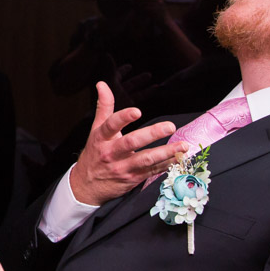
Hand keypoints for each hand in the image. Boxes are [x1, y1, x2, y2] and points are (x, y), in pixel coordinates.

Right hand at [67, 81, 186, 206]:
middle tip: (170, 126)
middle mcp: (111, 153)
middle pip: (131, 143)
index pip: (110, 125)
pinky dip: (167, 165)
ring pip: (146, 159)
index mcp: (101, 138)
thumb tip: (102, 84)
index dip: (123, 118)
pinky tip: (179, 158)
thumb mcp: (95, 130)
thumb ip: (104, 106)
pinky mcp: (133, 178)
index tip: (137, 111)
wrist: (87, 186)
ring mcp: (123, 167)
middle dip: (152, 134)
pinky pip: (152, 171)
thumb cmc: (94, 154)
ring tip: (182, 146)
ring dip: (166, 152)